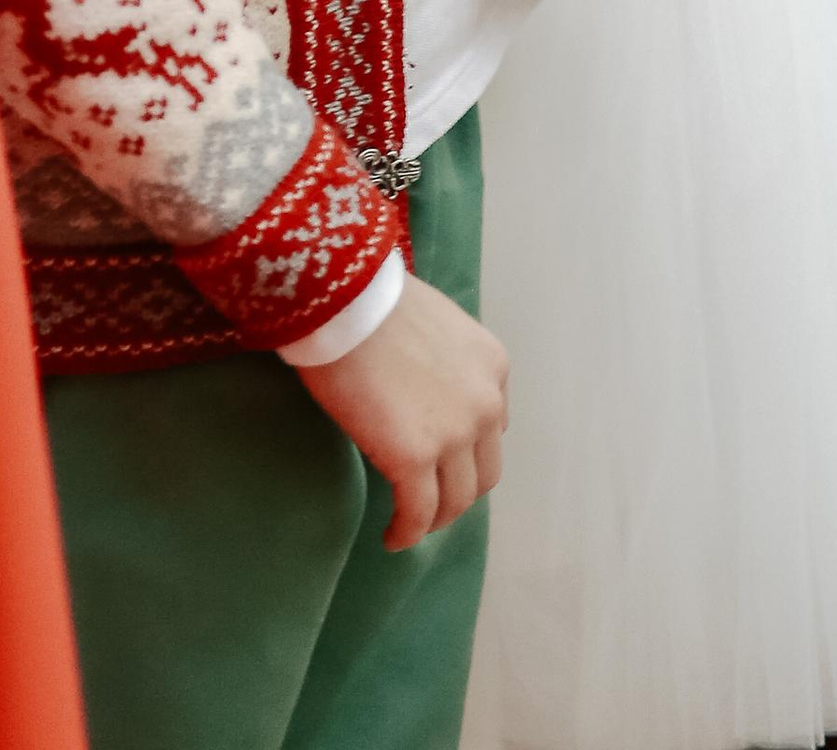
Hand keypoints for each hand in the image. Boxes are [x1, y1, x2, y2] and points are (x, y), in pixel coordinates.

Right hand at [294, 278, 508, 548]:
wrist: (343, 299)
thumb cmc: (373, 300)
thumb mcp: (436, 324)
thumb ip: (446, 363)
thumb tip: (423, 388)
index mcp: (493, 366)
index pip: (493, 428)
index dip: (467, 450)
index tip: (442, 459)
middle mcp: (486, 404)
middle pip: (482, 472)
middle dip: (456, 490)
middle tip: (427, 498)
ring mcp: (454, 435)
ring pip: (455, 500)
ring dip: (434, 517)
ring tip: (409, 523)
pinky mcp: (415, 459)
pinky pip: (418, 514)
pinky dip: (407, 532)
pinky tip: (391, 537)